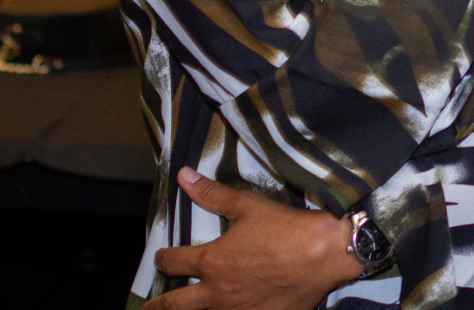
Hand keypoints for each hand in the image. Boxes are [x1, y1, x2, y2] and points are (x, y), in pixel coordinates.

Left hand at [144, 167, 363, 309]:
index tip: (162, 257)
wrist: (325, 254)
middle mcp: (217, 292)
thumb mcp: (248, 205)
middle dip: (158, 306)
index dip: (164, 258)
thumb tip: (183, 177)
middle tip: (148, 308)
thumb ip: (213, 194)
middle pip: (175, 305)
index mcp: (211, 261)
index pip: (173, 262)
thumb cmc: (286, 228)